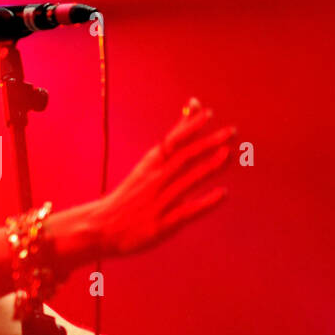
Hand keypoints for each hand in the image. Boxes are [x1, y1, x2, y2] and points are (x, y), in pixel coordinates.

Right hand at [97, 96, 237, 257]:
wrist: (103, 228)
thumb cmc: (132, 194)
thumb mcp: (148, 165)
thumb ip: (174, 138)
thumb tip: (193, 106)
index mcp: (150, 164)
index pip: (171, 142)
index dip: (190, 127)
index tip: (207, 113)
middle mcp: (154, 180)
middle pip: (183, 158)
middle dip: (207, 143)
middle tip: (231, 132)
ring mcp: (158, 202)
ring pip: (186, 181)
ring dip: (207, 167)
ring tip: (229, 154)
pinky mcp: (162, 224)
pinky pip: (186, 211)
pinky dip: (204, 202)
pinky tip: (222, 194)